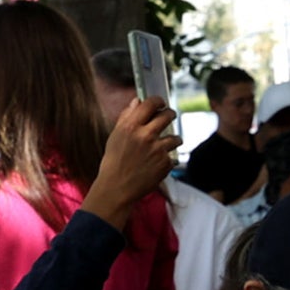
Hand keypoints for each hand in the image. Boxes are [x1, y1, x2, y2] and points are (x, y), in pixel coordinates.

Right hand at [84, 95, 180, 229]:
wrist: (117, 188)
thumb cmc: (114, 162)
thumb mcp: (115, 136)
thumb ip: (126, 117)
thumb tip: (137, 101)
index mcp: (131, 127)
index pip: (150, 104)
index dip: (158, 101)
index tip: (161, 103)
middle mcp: (146, 136)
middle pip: (167, 116)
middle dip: (170, 114)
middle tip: (170, 116)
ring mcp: (158, 150)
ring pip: (175, 138)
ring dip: (173, 139)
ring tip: (165, 145)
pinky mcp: (165, 163)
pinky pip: (172, 156)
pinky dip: (167, 159)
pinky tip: (157, 164)